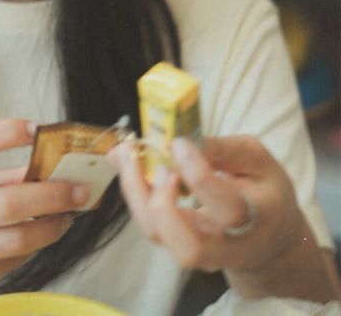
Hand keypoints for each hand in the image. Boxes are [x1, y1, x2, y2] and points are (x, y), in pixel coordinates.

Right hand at [0, 119, 88, 311]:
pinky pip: (10, 263)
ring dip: (52, 226)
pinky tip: (39, 235)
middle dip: (52, 194)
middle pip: (7, 203)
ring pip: (17, 240)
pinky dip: (32, 247)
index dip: (3, 132)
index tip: (35, 128)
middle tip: (79, 188)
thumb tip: (45, 166)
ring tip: (67, 214)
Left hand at [107, 135, 302, 275]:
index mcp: (258, 220)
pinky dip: (131, 190)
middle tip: (156, 165)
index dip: (198, 176)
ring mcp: (199, 252)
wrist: (269, 241)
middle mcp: (226, 246)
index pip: (228, 210)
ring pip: (159, 236)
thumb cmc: (264, 192)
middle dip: (162, 203)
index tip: (178, 143)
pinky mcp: (175, 243)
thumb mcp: (258, 161)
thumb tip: (182, 139)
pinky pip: (148, 222)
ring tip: (127, 154)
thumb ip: (224, 149)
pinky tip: (123, 158)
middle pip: (189, 246)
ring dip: (136, 193)